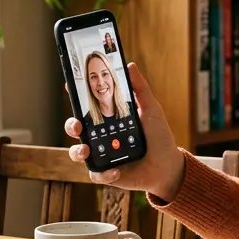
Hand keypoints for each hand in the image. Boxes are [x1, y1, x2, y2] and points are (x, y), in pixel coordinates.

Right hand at [64, 63, 185, 201]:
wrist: (167, 165)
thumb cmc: (159, 136)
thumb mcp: (151, 110)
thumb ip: (140, 89)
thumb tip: (130, 65)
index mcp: (109, 119)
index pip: (88, 107)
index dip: (76, 97)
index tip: (70, 86)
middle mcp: (101, 136)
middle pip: (76, 128)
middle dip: (71, 125)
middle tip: (78, 125)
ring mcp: (101, 154)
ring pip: (78, 152)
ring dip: (77, 151)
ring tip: (87, 150)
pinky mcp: (106, 173)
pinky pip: (96, 173)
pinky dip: (104, 173)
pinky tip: (116, 171)